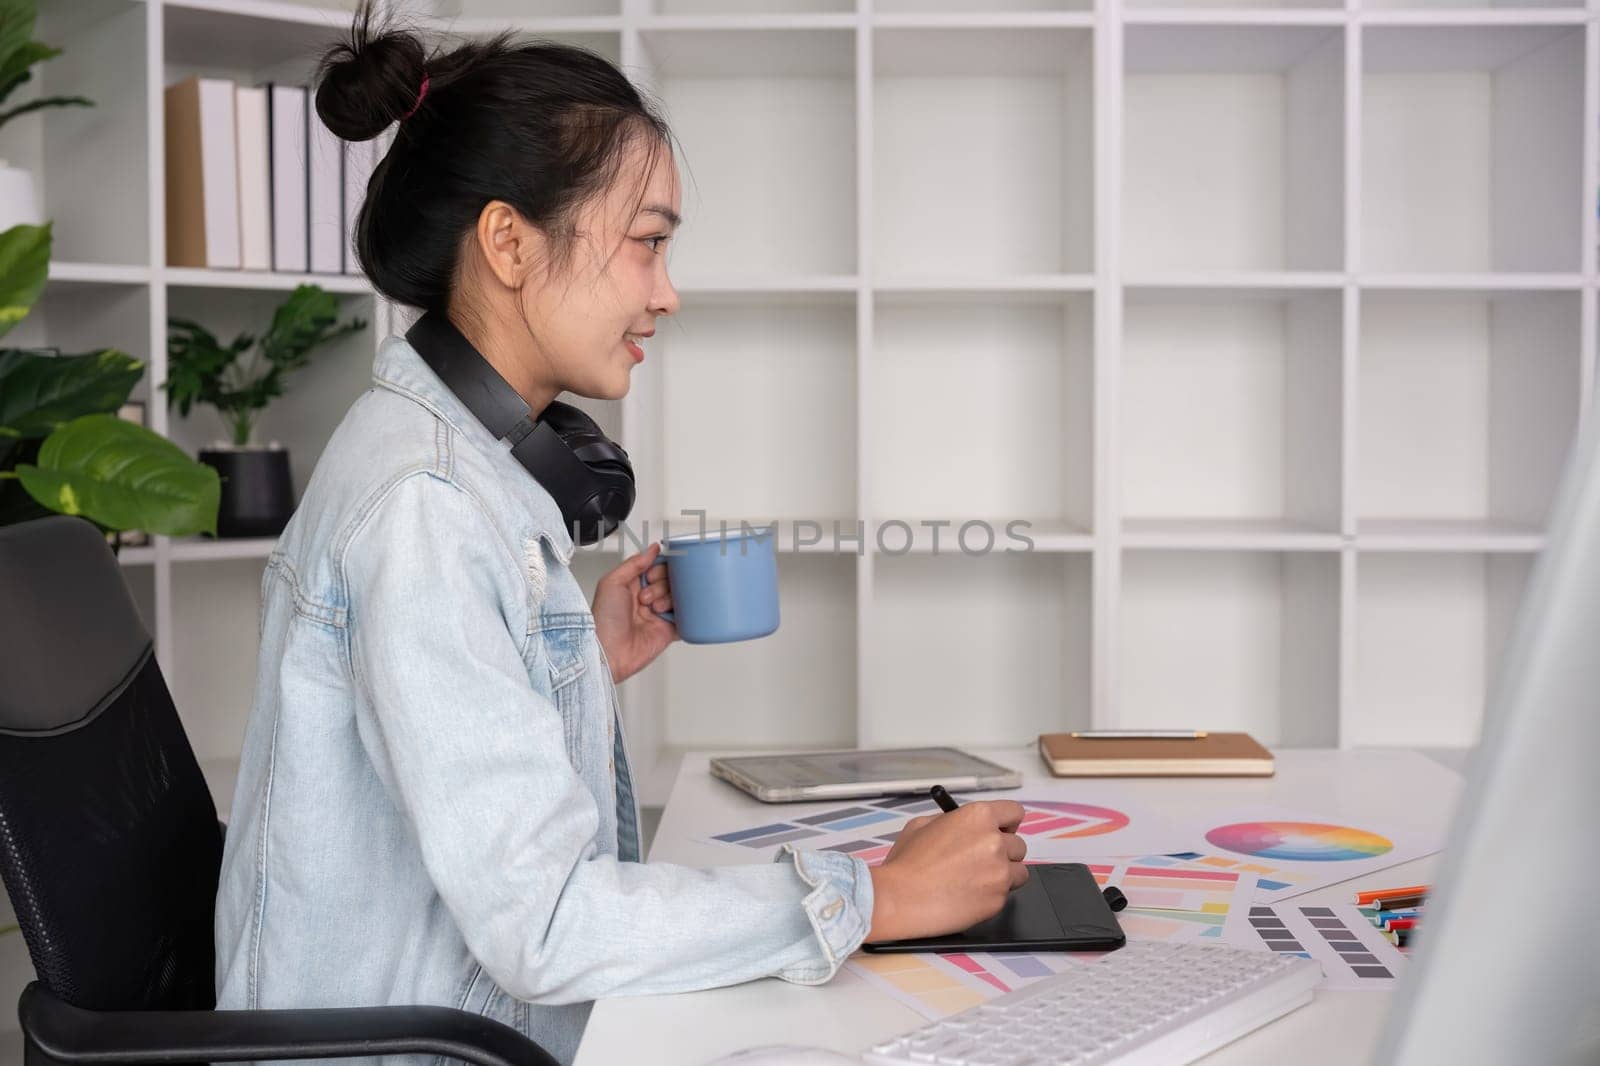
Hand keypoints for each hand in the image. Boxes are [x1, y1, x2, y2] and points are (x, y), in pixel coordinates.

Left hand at [591, 542, 677, 684]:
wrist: (609, 652)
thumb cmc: (603, 621)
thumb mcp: (612, 582)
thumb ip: (633, 563)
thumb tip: (652, 549)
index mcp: (632, 586)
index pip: (656, 567)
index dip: (659, 568)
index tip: (653, 574)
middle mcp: (646, 599)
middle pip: (670, 580)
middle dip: (662, 585)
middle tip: (647, 596)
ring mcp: (658, 615)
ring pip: (678, 596)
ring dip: (669, 599)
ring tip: (654, 609)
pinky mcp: (668, 630)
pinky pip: (686, 618)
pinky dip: (687, 613)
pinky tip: (678, 611)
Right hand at [864, 800, 1028, 942]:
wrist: (900, 898)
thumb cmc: (906, 862)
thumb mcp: (922, 825)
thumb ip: (951, 822)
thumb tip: (963, 827)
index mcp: (978, 816)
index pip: (1014, 812)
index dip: (1007, 824)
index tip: (1001, 832)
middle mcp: (995, 841)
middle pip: (1019, 845)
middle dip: (1004, 853)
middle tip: (982, 861)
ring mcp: (1000, 872)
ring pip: (1018, 872)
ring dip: (1003, 876)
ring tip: (977, 881)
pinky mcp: (998, 900)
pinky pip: (1005, 895)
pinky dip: (991, 896)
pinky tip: (969, 896)